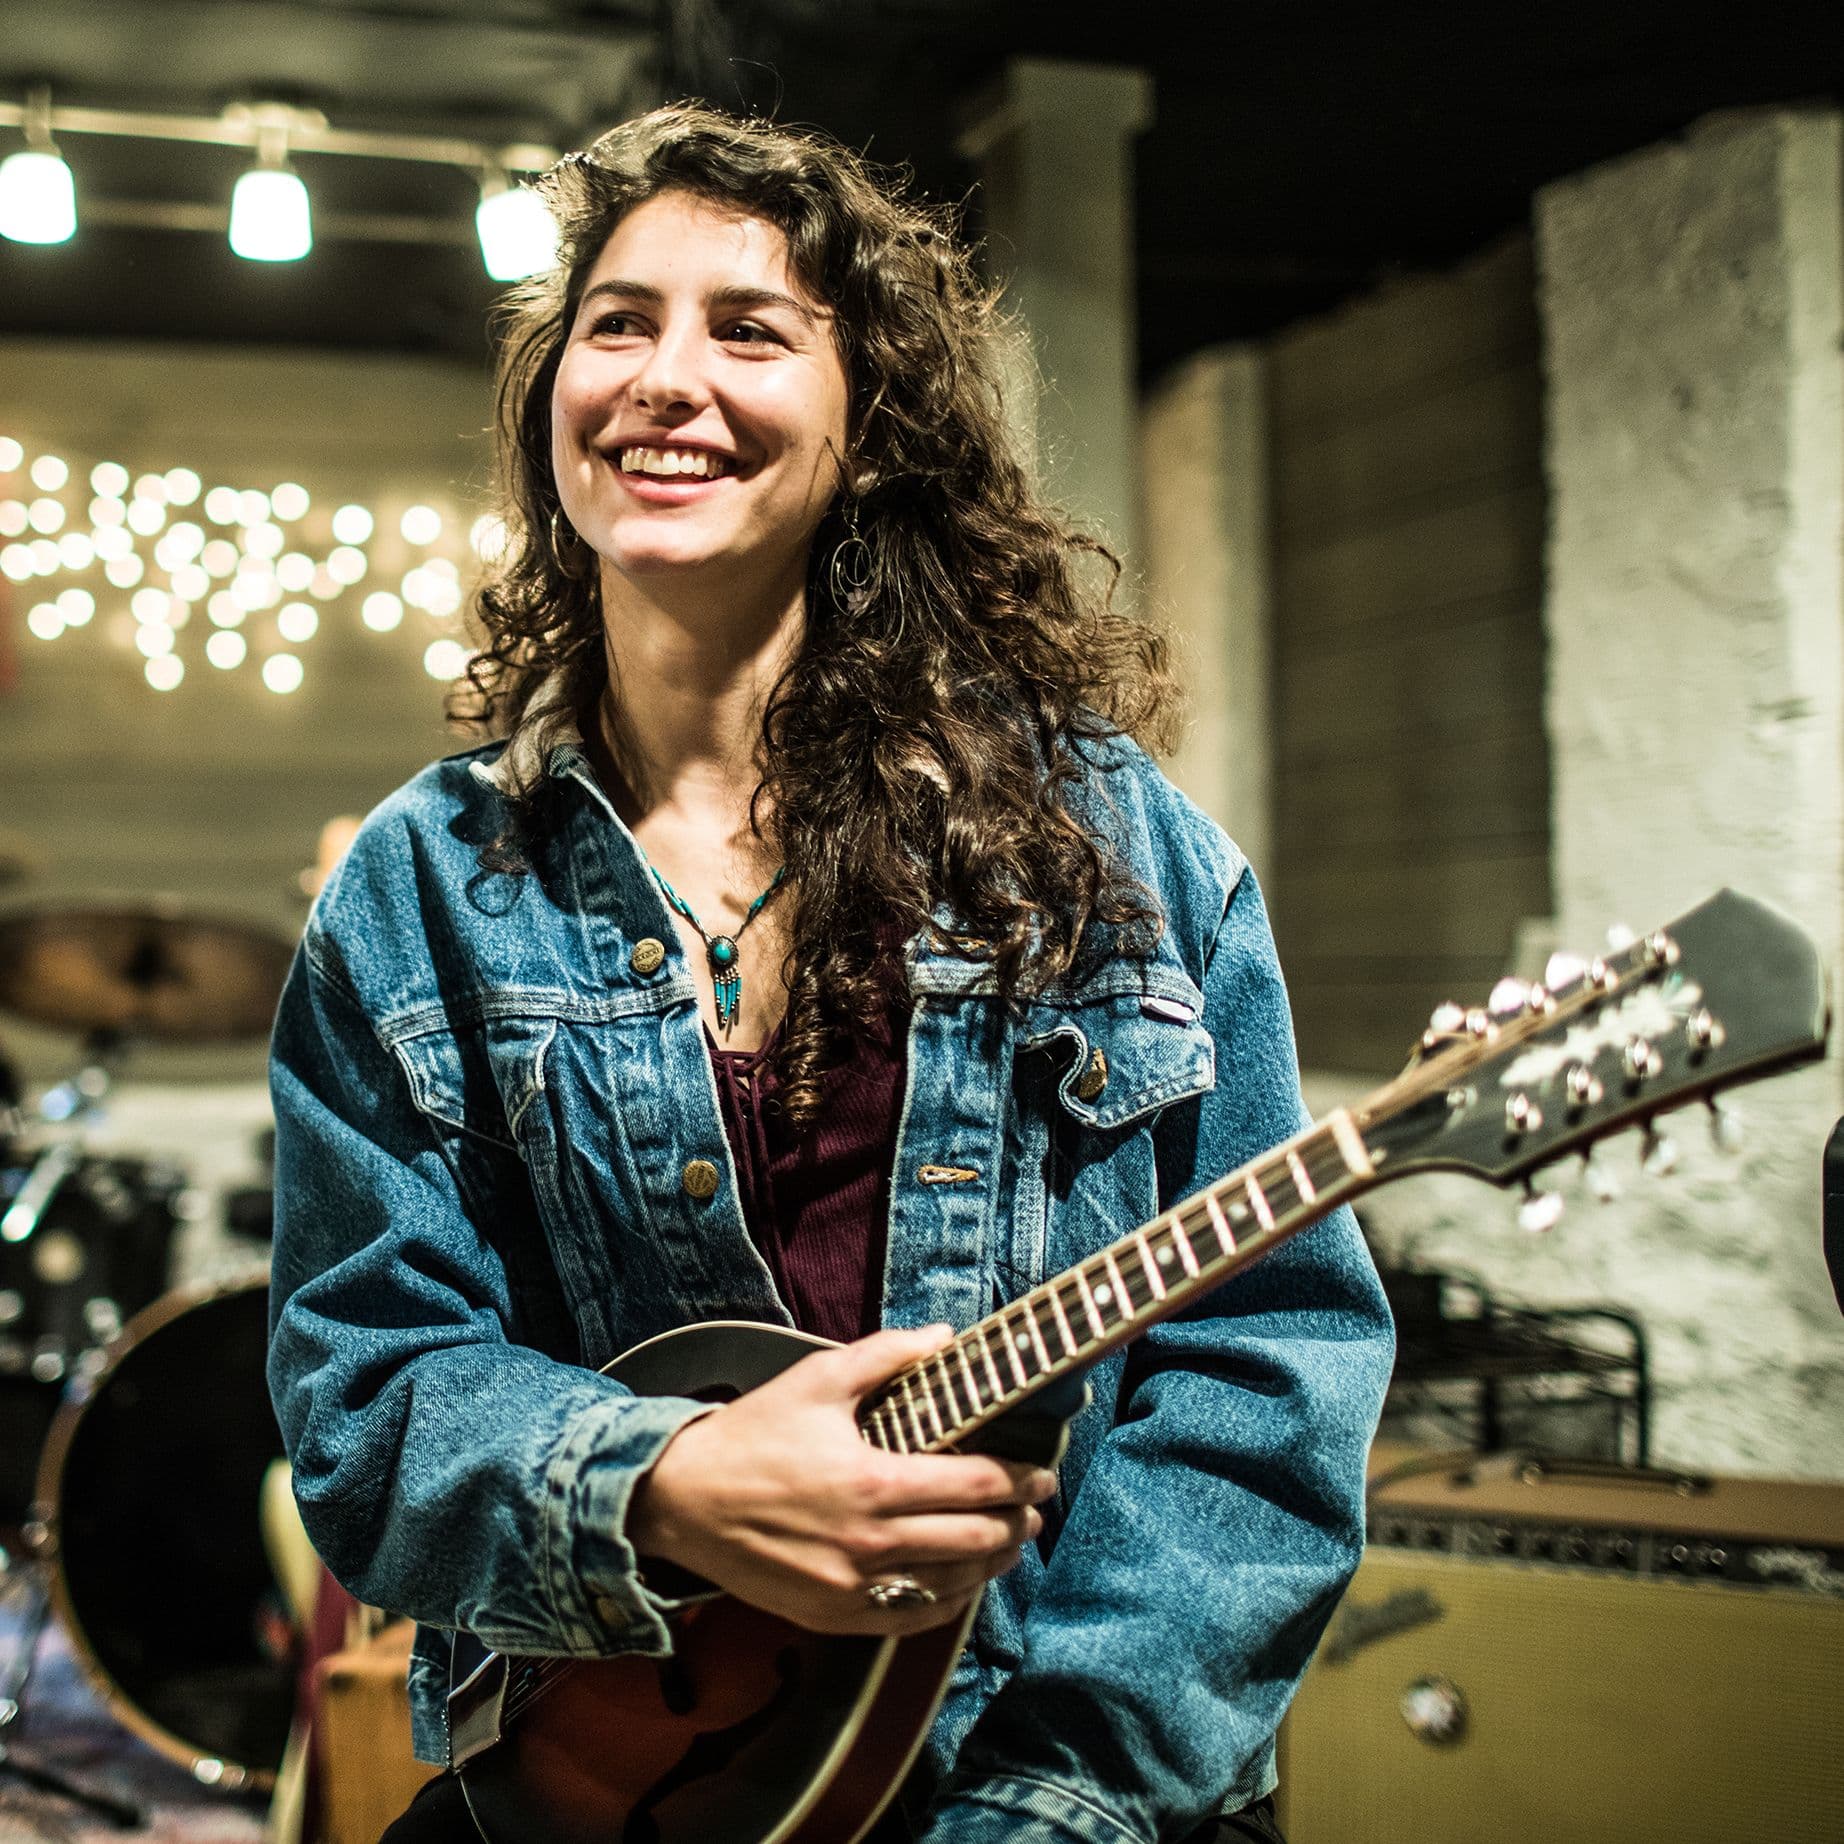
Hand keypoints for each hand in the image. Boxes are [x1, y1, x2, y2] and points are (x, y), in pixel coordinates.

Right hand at [627, 1324, 1056, 1634]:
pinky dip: (946, 1602)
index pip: (975, 1486)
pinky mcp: (832, 1615)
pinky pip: (908, 1619)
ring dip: (991, 1565)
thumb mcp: (818, 1379)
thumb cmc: (751, 1434)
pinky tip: (960, 1583)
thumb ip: (887, 1355)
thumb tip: (945, 1337)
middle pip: (974, 1540)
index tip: (1044, 1474)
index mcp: (873, 1481)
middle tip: (1036, 1507)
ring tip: (1010, 1543)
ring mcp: (851, 1587)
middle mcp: (869, 1542)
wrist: (681, 1499)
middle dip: (1017, 1523)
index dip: (1020, 1481)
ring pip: (950, 1585)